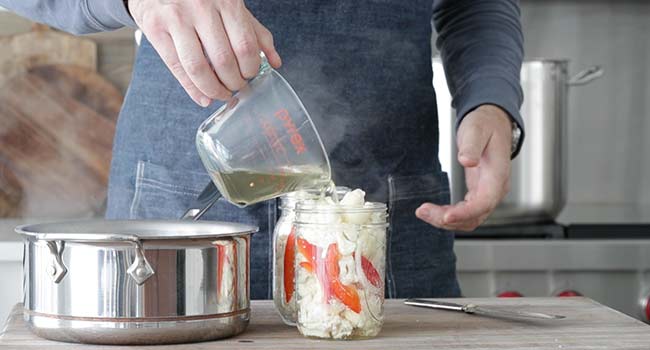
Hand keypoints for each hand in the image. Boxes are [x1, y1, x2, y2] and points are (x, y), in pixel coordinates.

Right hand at [128, 0, 281, 106]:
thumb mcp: (231, 7)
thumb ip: (255, 32)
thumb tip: (275, 62)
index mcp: (226, 1)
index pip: (245, 46)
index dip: (250, 69)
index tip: (250, 75)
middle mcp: (201, 7)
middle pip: (224, 60)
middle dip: (233, 83)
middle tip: (236, 87)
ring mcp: (177, 18)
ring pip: (199, 68)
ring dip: (214, 90)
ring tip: (221, 94)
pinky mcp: (156, 29)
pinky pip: (178, 68)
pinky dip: (193, 89)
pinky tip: (203, 97)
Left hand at [416, 104, 512, 230]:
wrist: (493, 123)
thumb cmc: (486, 125)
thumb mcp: (477, 129)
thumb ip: (472, 145)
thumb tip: (466, 160)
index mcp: (498, 174)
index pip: (484, 202)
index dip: (465, 212)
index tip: (446, 216)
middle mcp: (496, 189)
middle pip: (475, 216)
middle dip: (449, 219)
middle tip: (423, 211)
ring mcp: (489, 193)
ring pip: (470, 219)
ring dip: (447, 221)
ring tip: (424, 212)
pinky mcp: (479, 193)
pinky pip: (467, 213)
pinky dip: (450, 216)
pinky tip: (434, 211)